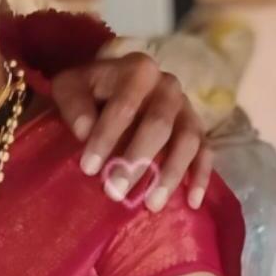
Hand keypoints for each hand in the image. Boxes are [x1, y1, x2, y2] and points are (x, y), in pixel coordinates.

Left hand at [51, 53, 212, 211]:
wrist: (110, 88)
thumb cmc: (88, 93)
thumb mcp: (69, 88)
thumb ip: (74, 104)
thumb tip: (85, 130)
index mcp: (138, 70)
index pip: (125, 104)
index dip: (106, 137)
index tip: (88, 168)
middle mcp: (168, 86)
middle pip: (159, 125)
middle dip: (136, 160)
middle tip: (114, 192)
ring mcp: (186, 108)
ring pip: (187, 141)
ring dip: (170, 175)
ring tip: (151, 204)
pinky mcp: (196, 129)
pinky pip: (206, 152)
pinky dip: (201, 177)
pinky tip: (192, 202)